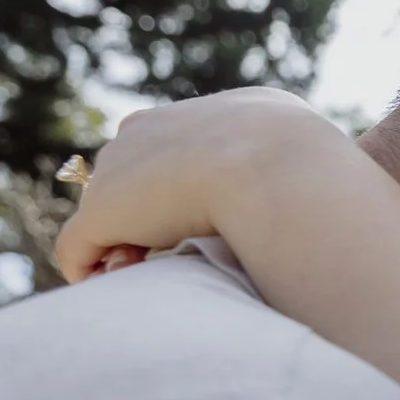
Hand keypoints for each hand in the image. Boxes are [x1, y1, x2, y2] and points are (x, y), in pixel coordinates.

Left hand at [55, 88, 354, 283]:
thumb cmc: (319, 179)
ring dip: (126, 247)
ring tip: (160, 274)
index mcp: (225, 111)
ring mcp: (124, 166)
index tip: (217, 223)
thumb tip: (316, 202)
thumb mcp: (320, 165)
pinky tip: (124, 287)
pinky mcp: (102, 210)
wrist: (281, 171)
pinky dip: (94, 272)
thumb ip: (301, 177)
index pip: (186, 146)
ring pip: (108, 213)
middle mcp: (161, 124)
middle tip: (180, 256)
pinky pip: (79, 251)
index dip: (191, 188)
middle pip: (137, 176)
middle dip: (150, 217)